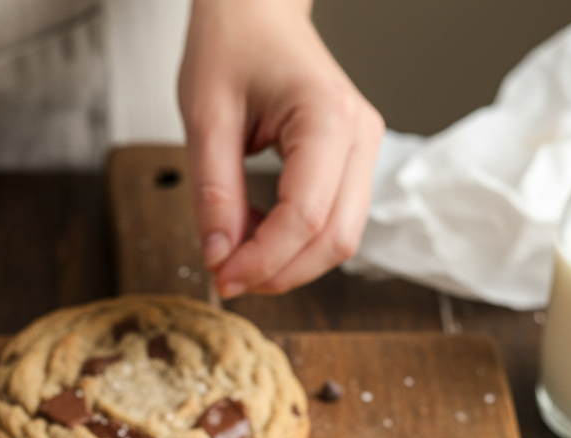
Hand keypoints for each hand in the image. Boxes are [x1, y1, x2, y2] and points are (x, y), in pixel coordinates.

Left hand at [179, 0, 383, 296]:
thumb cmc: (233, 44)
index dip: (263, 259)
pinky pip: (333, 223)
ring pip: (341, 240)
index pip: (305, 216)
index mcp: (327, 116)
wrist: (256, 8)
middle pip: (335, 239)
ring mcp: (363, 151)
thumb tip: (219, 257)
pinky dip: (294, 244)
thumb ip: (214, 193)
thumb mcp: (206, 117)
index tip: (221, 275)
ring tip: (238, 252)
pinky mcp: (352, 164)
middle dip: (280, 272)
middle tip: (228, 278)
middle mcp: (359, 136)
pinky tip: (256, 232)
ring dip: (289, 263)